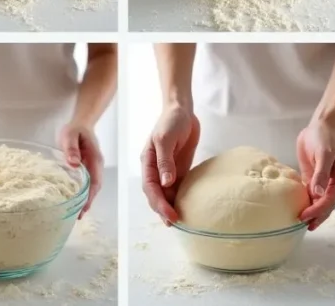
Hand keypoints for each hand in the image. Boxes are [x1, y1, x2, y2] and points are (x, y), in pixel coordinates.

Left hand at [57, 124, 103, 218]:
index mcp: (94, 160)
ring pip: (92, 186)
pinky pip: (88, 182)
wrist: (82, 123)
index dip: (90, 196)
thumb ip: (71, 149)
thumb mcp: (70, 136)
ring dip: (87, 199)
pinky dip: (84, 192)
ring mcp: (93, 167)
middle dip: (88, 202)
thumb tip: (74, 164)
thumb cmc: (75, 130)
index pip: (94, 182)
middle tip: (78, 216)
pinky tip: (76, 199)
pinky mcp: (88, 167)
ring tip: (77, 213)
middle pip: (95, 187)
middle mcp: (96, 165)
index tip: (83, 209)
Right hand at [141, 105, 199, 224]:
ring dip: (171, 206)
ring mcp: (167, 170)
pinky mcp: (179, 168)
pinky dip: (180, 197)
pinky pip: (178, 187)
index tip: (170, 215)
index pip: (150, 188)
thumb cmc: (171, 121)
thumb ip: (165, 161)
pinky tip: (187, 207)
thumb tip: (166, 184)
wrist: (182, 110)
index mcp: (147, 162)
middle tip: (176, 223)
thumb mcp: (165, 139)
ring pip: (166, 193)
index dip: (159, 203)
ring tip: (180, 221)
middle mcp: (155, 169)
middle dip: (163, 209)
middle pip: (156, 194)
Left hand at [295, 117, 334, 230]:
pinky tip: (299, 209)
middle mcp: (333, 184)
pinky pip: (311, 194)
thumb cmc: (324, 139)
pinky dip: (307, 202)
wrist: (320, 125)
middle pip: (326, 205)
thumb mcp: (324, 155)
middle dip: (317, 216)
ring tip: (301, 223)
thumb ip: (321, 174)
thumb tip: (317, 194)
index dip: (318, 210)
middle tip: (303, 226)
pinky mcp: (313, 178)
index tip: (305, 217)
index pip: (329, 200)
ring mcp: (323, 182)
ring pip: (319, 202)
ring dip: (312, 212)